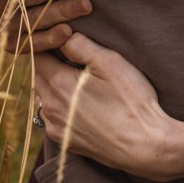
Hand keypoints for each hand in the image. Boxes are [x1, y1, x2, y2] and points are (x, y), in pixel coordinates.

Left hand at [34, 33, 183, 179]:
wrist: (145, 147)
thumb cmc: (132, 101)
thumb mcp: (110, 62)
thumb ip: (80, 45)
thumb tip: (62, 35)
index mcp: (58, 84)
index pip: (38, 55)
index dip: (49, 44)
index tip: (64, 39)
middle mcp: (50, 108)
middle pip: (39, 76)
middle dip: (51, 63)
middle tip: (75, 58)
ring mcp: (57, 128)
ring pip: (45, 98)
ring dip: (56, 86)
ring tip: (82, 82)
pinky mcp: (66, 143)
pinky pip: (54, 118)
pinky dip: (62, 107)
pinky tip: (84, 105)